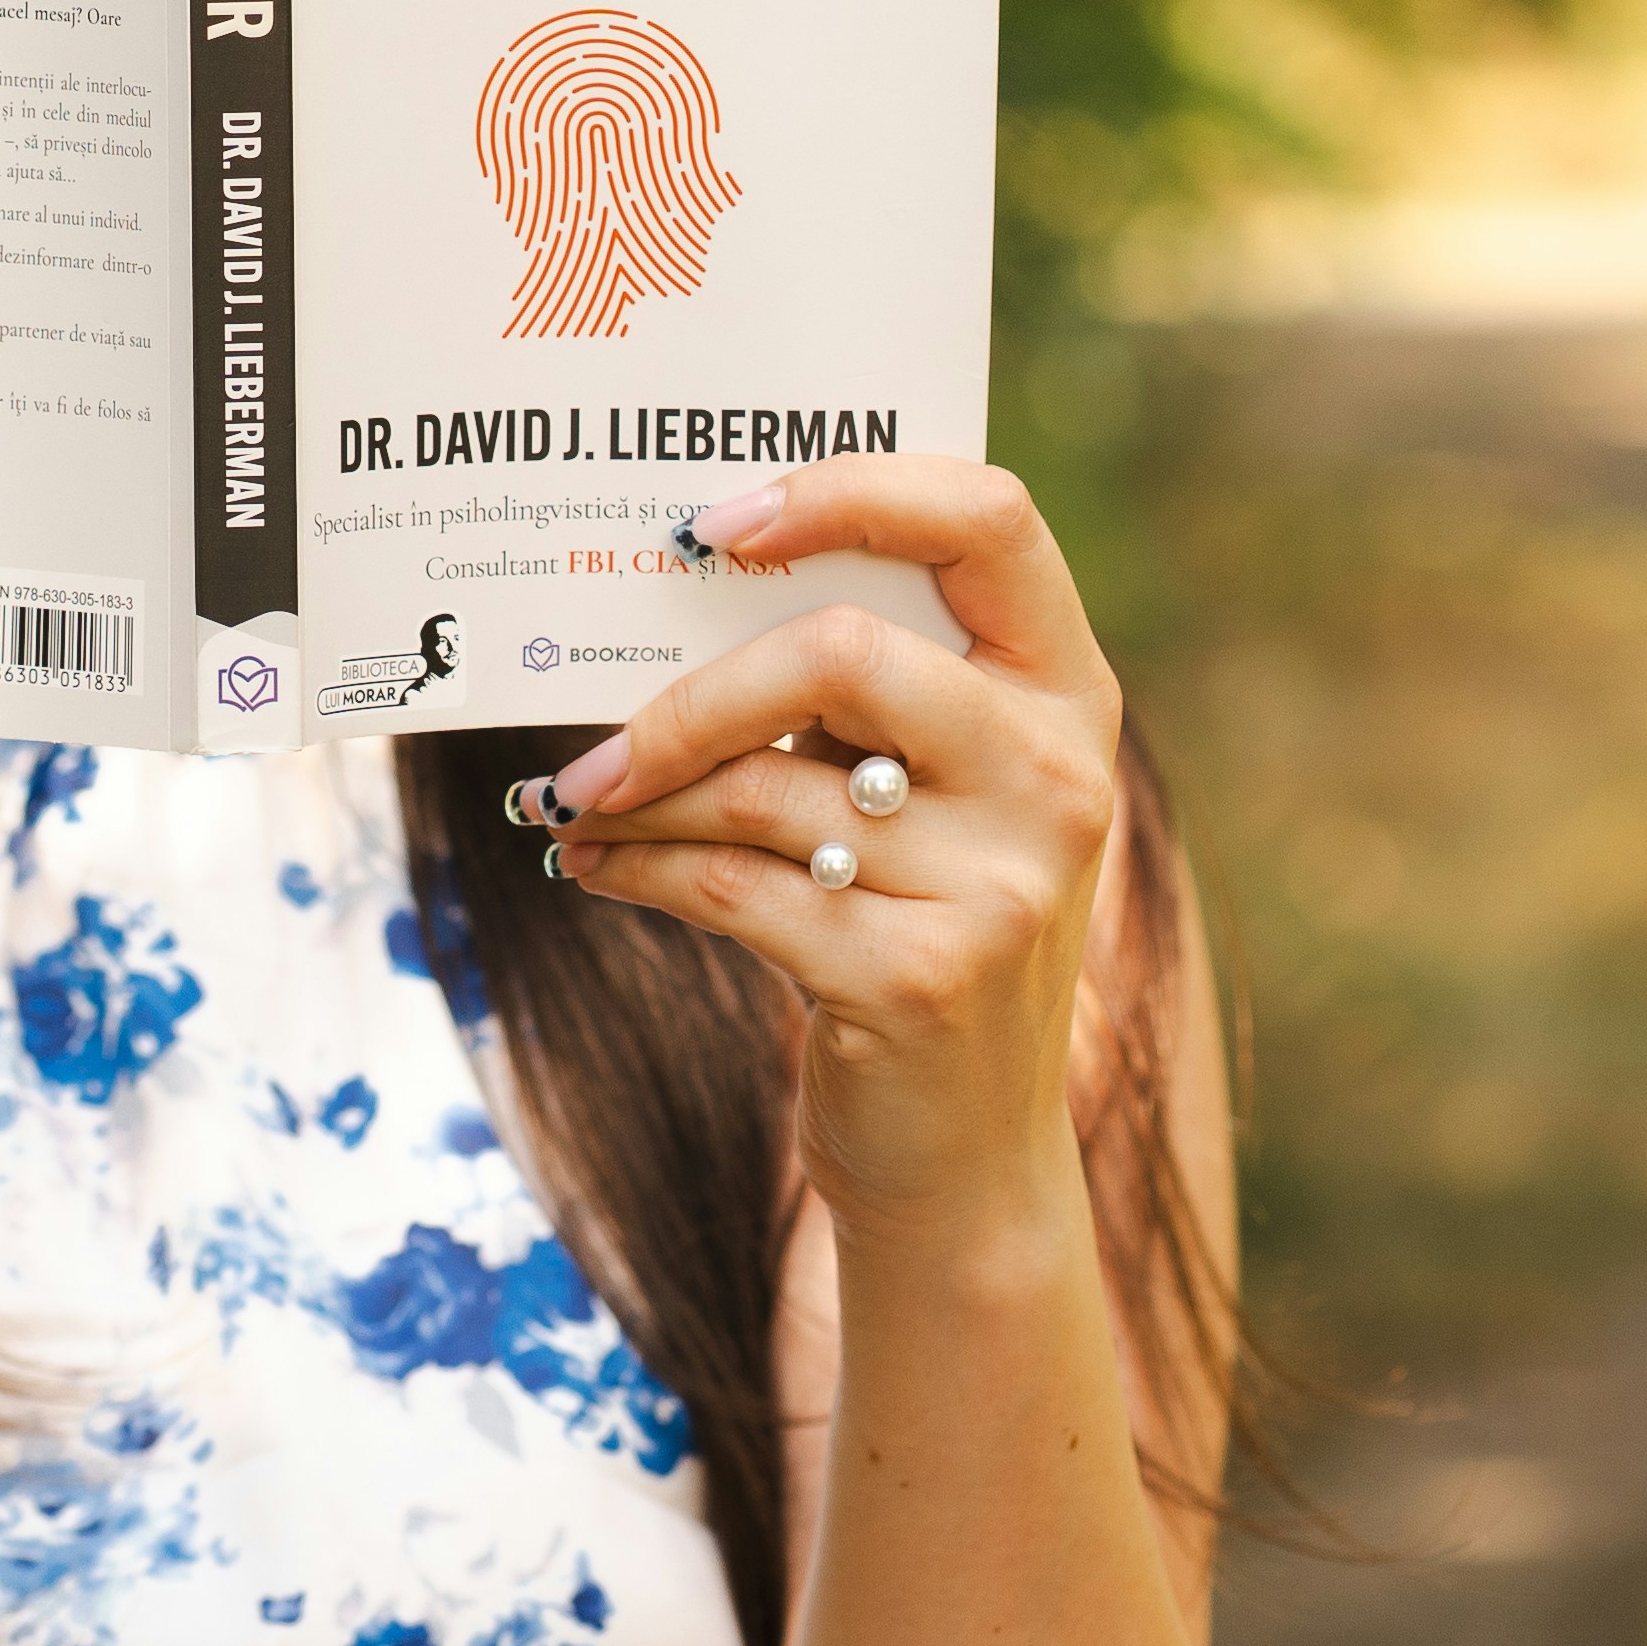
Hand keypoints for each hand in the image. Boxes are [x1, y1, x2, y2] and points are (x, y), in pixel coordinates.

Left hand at [518, 456, 1128, 1241]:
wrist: (968, 1156)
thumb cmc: (920, 927)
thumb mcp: (940, 795)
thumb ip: (866, 694)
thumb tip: (669, 593)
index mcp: (1067, 694)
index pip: (989, 519)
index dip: (851, 489)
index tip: (718, 523)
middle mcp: (1053, 778)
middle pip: (843, 651)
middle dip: (692, 694)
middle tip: (603, 738)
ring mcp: (997, 885)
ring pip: (761, 786)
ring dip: (640, 796)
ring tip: (580, 805)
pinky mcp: (915, 978)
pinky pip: (732, 886)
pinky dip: (640, 868)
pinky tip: (594, 864)